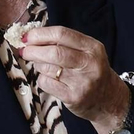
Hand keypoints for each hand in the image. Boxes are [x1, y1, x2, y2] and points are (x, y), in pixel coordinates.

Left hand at [15, 26, 131, 133]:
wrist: (108, 100)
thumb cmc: (91, 71)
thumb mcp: (86, 52)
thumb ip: (64, 42)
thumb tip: (31, 37)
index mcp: (92, 47)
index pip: (61, 34)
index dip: (40, 34)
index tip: (27, 37)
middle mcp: (90, 63)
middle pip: (54, 52)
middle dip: (33, 50)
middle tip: (24, 51)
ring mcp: (83, 82)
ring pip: (47, 68)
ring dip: (38, 65)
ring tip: (42, 65)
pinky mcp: (74, 97)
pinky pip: (46, 83)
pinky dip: (42, 79)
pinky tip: (49, 79)